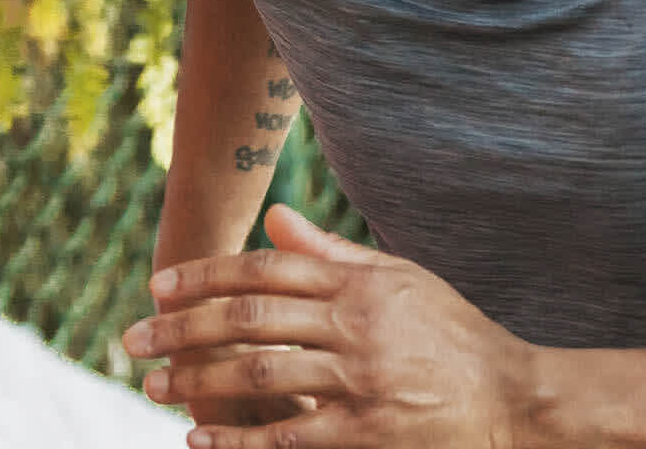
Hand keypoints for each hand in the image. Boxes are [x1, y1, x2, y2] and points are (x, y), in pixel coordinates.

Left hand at [124, 205, 539, 448]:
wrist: (513, 398)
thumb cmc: (452, 335)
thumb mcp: (401, 278)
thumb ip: (333, 252)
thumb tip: (273, 217)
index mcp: (362, 283)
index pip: (266, 269)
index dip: (205, 275)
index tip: (158, 288)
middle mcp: (357, 325)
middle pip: (250, 319)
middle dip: (182, 328)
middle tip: (132, 342)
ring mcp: (362, 381)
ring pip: (260, 375)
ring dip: (198, 380)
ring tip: (155, 386)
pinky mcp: (367, 433)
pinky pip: (287, 436)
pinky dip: (236, 438)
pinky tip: (198, 437)